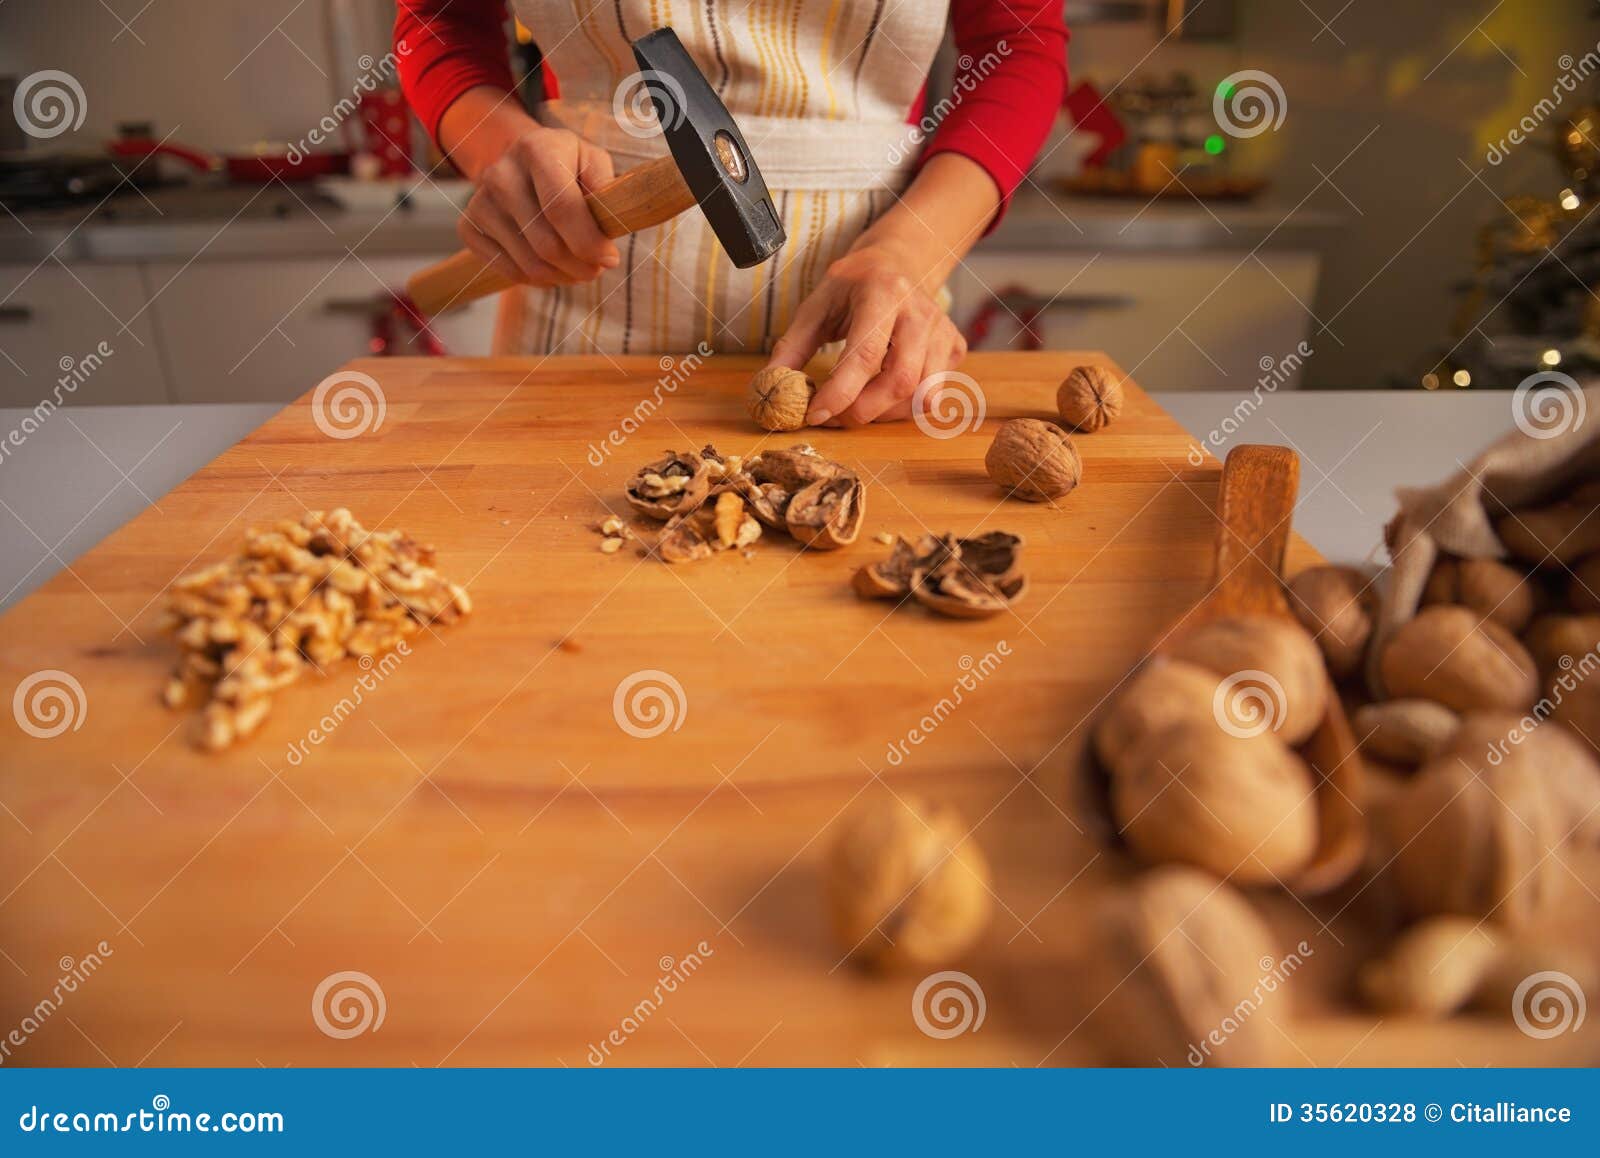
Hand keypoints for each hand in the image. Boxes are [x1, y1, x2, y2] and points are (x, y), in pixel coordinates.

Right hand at [457, 125, 620, 286]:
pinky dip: (535, 279)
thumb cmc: (567, 165)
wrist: (523, 161)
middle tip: (595, 269)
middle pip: (546, 244)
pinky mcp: (467, 225)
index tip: (609, 259)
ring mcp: (480, 200)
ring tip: (576, 269)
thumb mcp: (592, 161)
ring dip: (562, 277)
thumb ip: (606, 187)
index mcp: (537, 149)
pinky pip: (506, 270)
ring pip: (530, 264)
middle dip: (580, 267)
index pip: (562, 208)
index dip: (589, 243)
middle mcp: (501, 173)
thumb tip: (610, 225)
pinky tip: (550, 268)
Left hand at [766, 245, 967, 425]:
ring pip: (921, 394)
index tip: (815, 415)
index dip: (839, 393)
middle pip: (900, 380)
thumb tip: (769, 386)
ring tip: (857, 404)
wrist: (897, 262)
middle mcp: (920, 311)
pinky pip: (932, 394)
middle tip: (835, 417)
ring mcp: (943, 330)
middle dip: (863, 410)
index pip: (864, 354)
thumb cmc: (852, 287)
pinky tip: (882, 392)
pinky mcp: (955, 347)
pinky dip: (903, 406)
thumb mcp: (816, 305)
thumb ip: (792, 346)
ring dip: (884, 412)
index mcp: (883, 293)